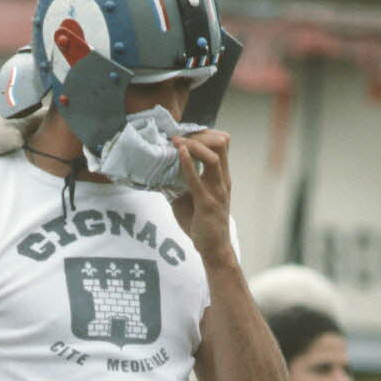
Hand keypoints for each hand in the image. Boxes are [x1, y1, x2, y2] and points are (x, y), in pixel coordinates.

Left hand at [169, 129, 233, 261]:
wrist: (214, 249)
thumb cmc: (202, 224)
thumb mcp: (190, 198)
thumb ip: (180, 183)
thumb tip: (157, 171)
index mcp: (221, 177)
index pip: (221, 144)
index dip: (205, 133)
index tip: (185, 130)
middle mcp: (222, 180)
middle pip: (221, 144)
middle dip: (200, 134)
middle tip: (179, 134)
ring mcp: (217, 191)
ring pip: (213, 158)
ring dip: (193, 145)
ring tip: (176, 140)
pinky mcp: (207, 203)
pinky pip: (197, 179)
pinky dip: (187, 163)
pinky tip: (178, 152)